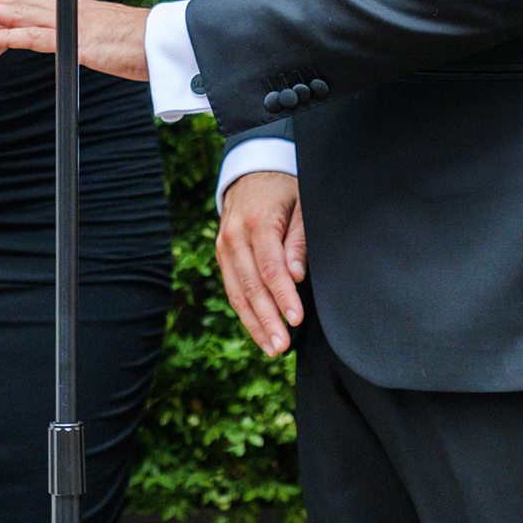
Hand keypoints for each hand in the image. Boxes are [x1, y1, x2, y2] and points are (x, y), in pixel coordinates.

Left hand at [0, 0, 150, 79]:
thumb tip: (82, 42)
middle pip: (18, 1)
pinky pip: (35, 37)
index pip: (30, 1)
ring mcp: (71, 23)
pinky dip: (9, 36)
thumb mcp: (108, 38)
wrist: (169, 42)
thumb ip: (88, 36)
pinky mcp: (76, 42)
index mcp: (74, 9)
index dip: (2, 0)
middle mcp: (68, 10)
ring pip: (20, 14)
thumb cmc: (144, 44)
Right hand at [217, 171, 305, 355]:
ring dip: (255, 323)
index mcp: (257, 221)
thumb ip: (298, 240)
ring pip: (238, 292)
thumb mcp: (301, 205)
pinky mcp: (222, 255)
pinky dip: (245, 313)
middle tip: (282, 345)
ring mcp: (224, 246)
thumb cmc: (284, 191)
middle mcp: (235, 236)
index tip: (296, 318)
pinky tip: (259, 331)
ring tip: (273, 348)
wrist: (252, 173)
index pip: (270, 266)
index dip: (283, 295)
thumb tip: (296, 276)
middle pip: (251, 284)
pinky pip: (232, 289)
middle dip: (267, 319)